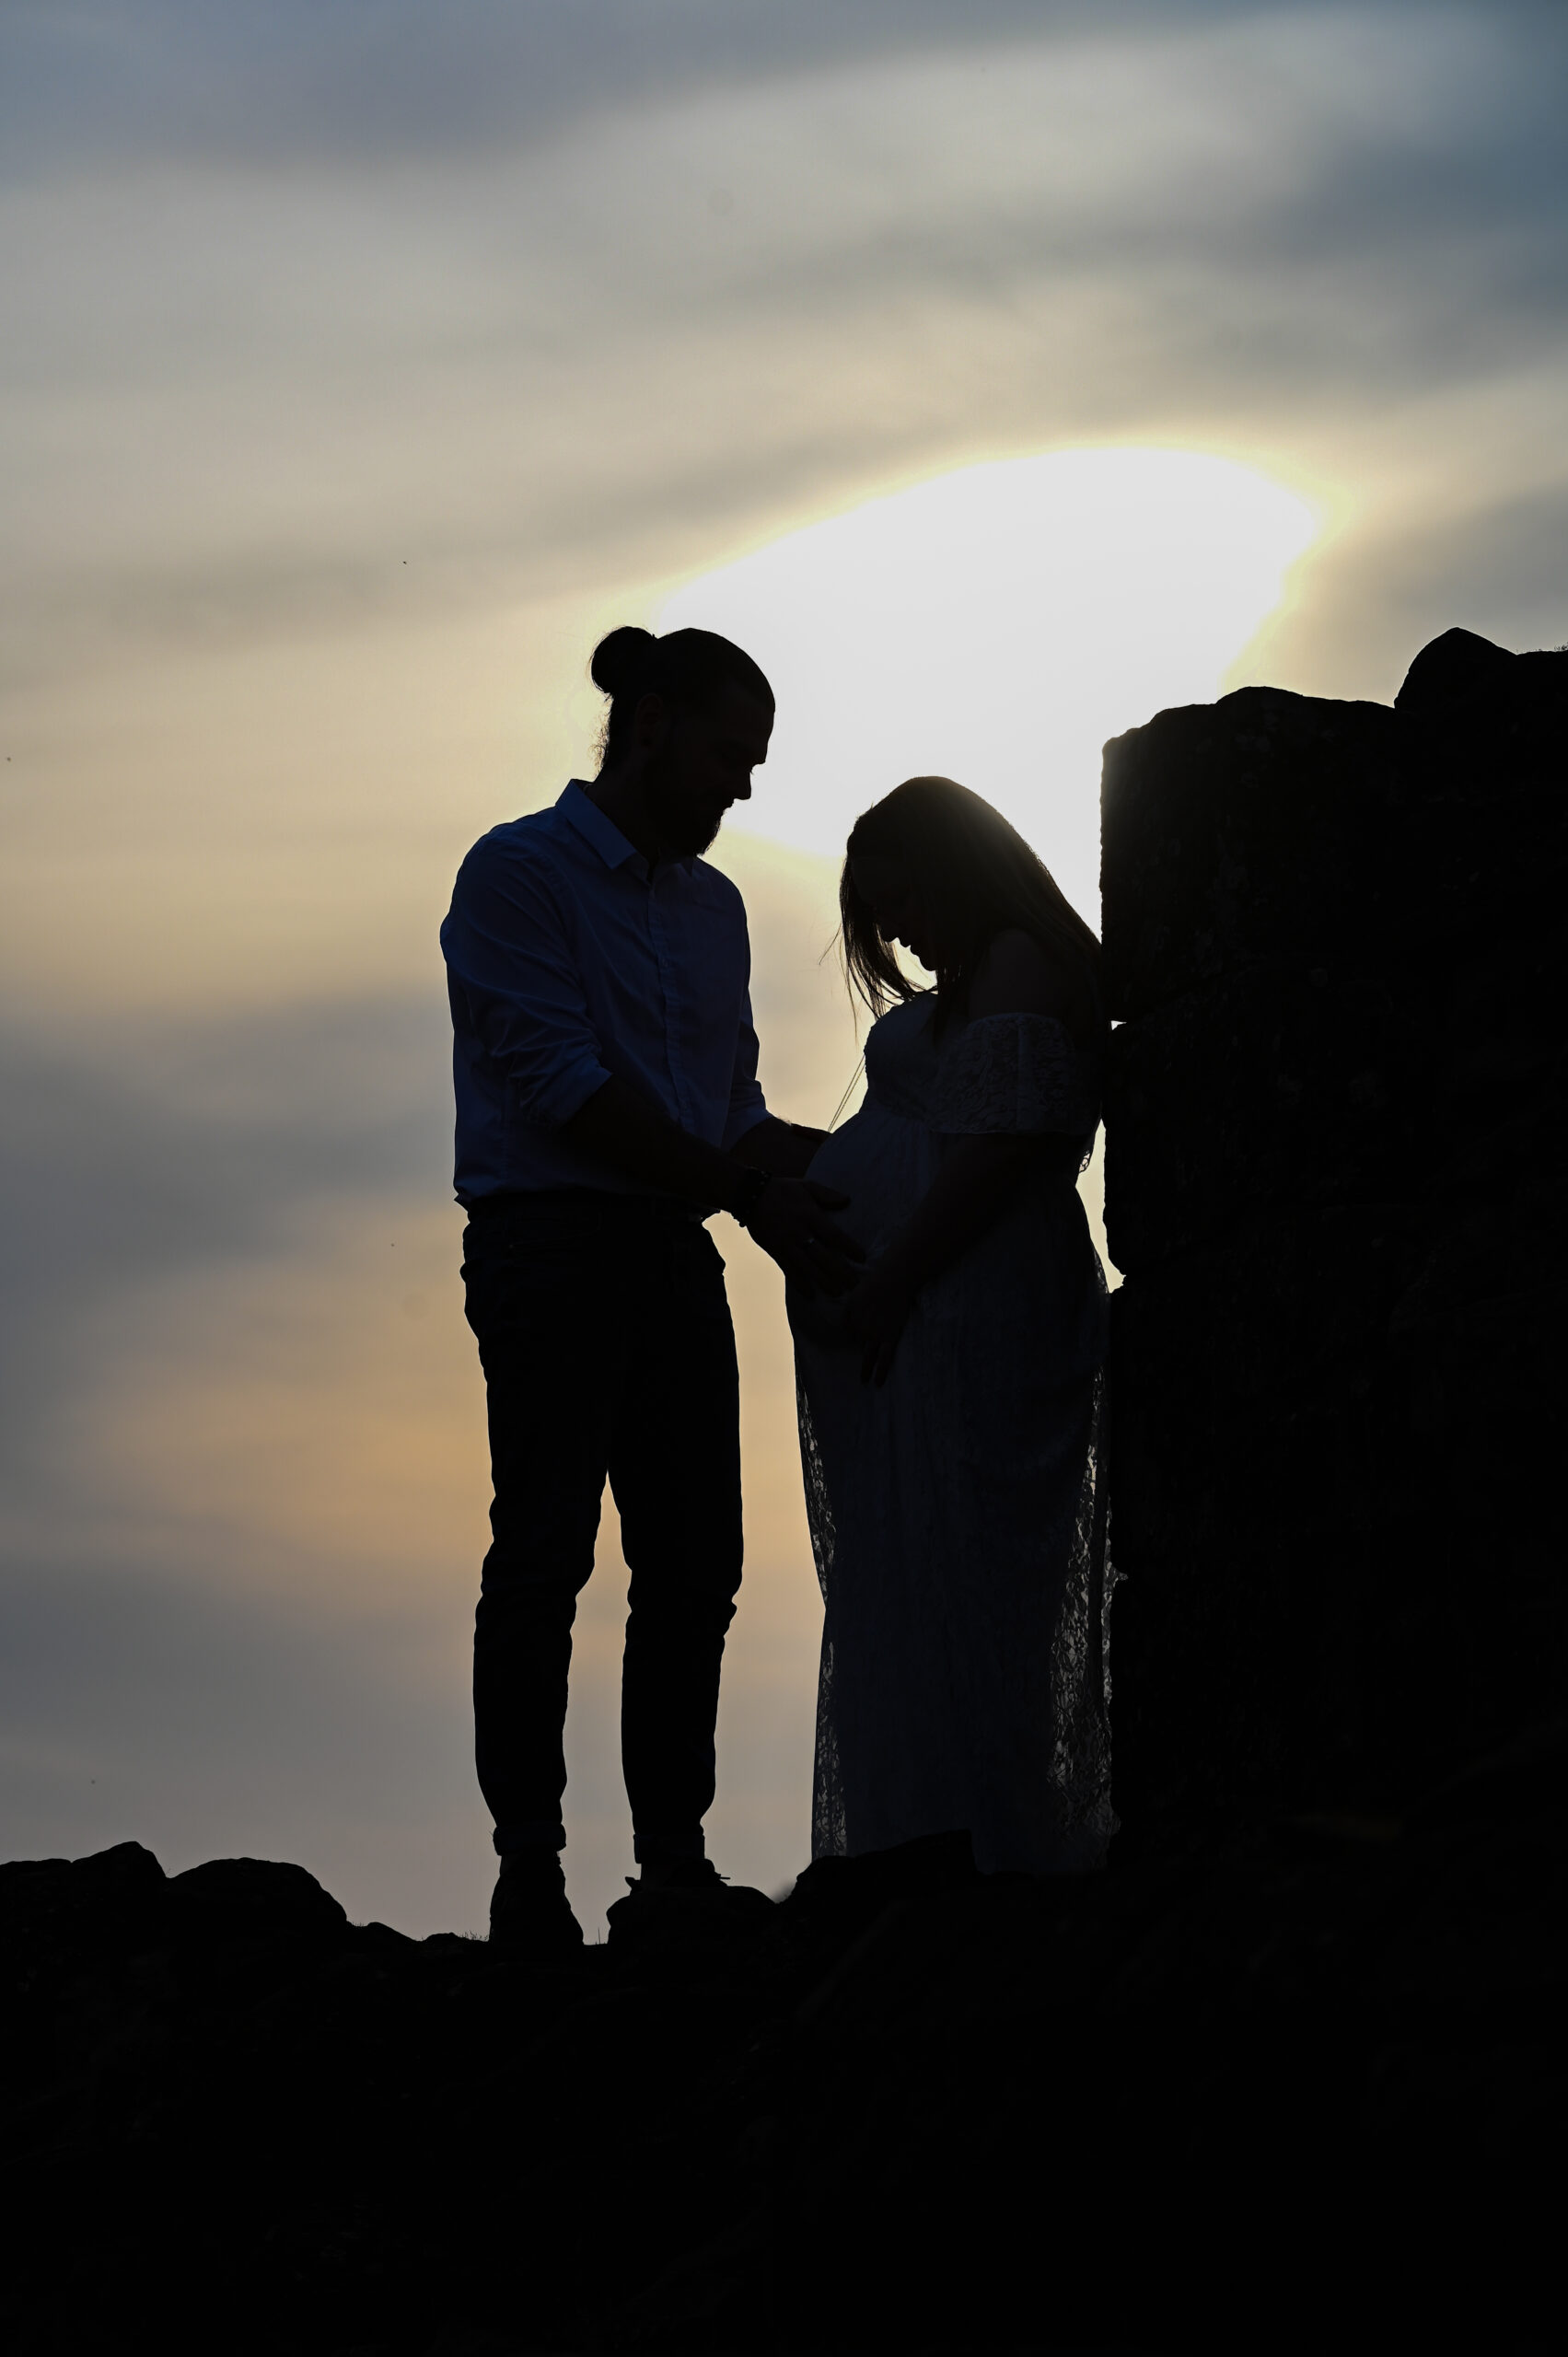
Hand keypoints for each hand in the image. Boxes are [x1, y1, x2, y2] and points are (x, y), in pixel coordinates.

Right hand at [745, 1178, 863, 1296]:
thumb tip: (847, 1201)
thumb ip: (827, 1195)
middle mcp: (800, 1232)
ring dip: (824, 1282)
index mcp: (811, 1216)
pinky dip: (800, 1284)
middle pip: (823, 1257)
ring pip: (808, 1268)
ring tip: (838, 1293)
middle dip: (840, 1272)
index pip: (834, 1236)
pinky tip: (811, 1295)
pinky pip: (789, 1271)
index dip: (849, 1248)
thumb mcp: (807, 1186)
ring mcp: (787, 1244)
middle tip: (854, 1284)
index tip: (861, 1258)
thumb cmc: (783, 1190)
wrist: (751, 1195)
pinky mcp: (775, 1251)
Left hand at [845, 1258, 914, 1385]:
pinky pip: (884, 1359)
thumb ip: (852, 1308)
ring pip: (868, 1356)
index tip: (864, 1331)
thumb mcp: (856, 1294)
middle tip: (859, 1365)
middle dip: (860, 1349)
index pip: (849, 1331)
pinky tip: (877, 1383)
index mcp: (850, 1317)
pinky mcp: (890, 1337)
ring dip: (865, 1369)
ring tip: (864, 1380)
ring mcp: (875, 1335)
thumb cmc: (876, 1283)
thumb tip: (849, 1321)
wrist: (893, 1280)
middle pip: (858, 1343)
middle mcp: (860, 1328)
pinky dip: (881, 1372)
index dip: (856, 1331)